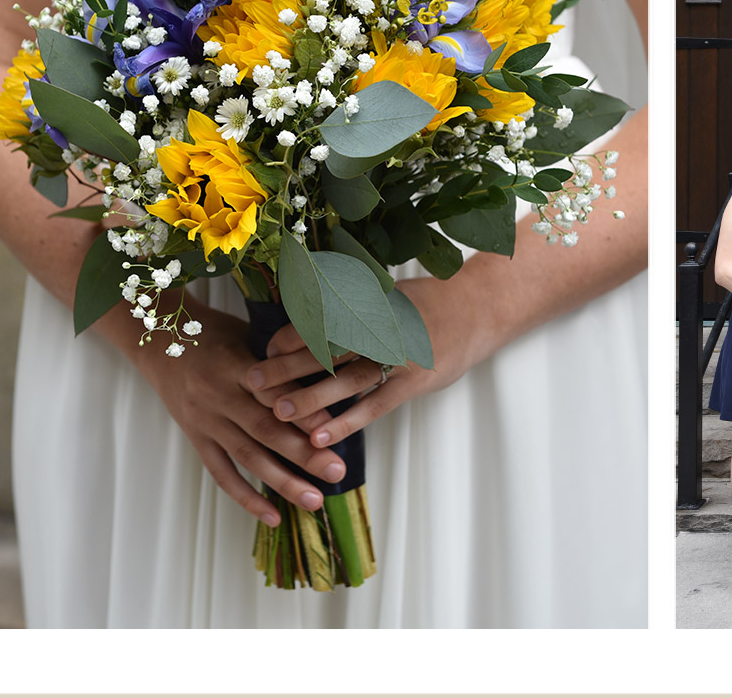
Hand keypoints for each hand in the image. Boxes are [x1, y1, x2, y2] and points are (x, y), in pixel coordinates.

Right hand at [142, 302, 349, 524]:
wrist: (157, 340)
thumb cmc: (215, 333)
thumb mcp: (248, 333)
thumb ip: (281, 359)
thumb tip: (330, 377)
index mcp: (235, 364)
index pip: (272, 391)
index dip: (302, 410)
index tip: (333, 426)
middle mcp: (218, 395)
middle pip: (264, 429)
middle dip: (303, 453)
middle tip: (337, 471)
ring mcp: (204, 421)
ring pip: (247, 456)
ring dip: (282, 482)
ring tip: (315, 501)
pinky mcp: (196, 438)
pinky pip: (221, 473)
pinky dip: (247, 497)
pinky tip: (274, 516)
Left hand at [245, 276, 501, 450]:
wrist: (478, 309)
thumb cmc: (427, 303)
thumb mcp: (388, 293)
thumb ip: (353, 306)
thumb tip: (307, 320)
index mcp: (369, 304)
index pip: (320, 320)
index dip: (289, 337)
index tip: (265, 352)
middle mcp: (381, 329)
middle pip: (326, 350)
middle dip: (287, 368)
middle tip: (252, 383)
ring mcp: (399, 356)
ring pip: (347, 380)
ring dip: (312, 398)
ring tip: (279, 414)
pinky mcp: (415, 381)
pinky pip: (375, 405)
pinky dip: (348, 421)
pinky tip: (323, 438)